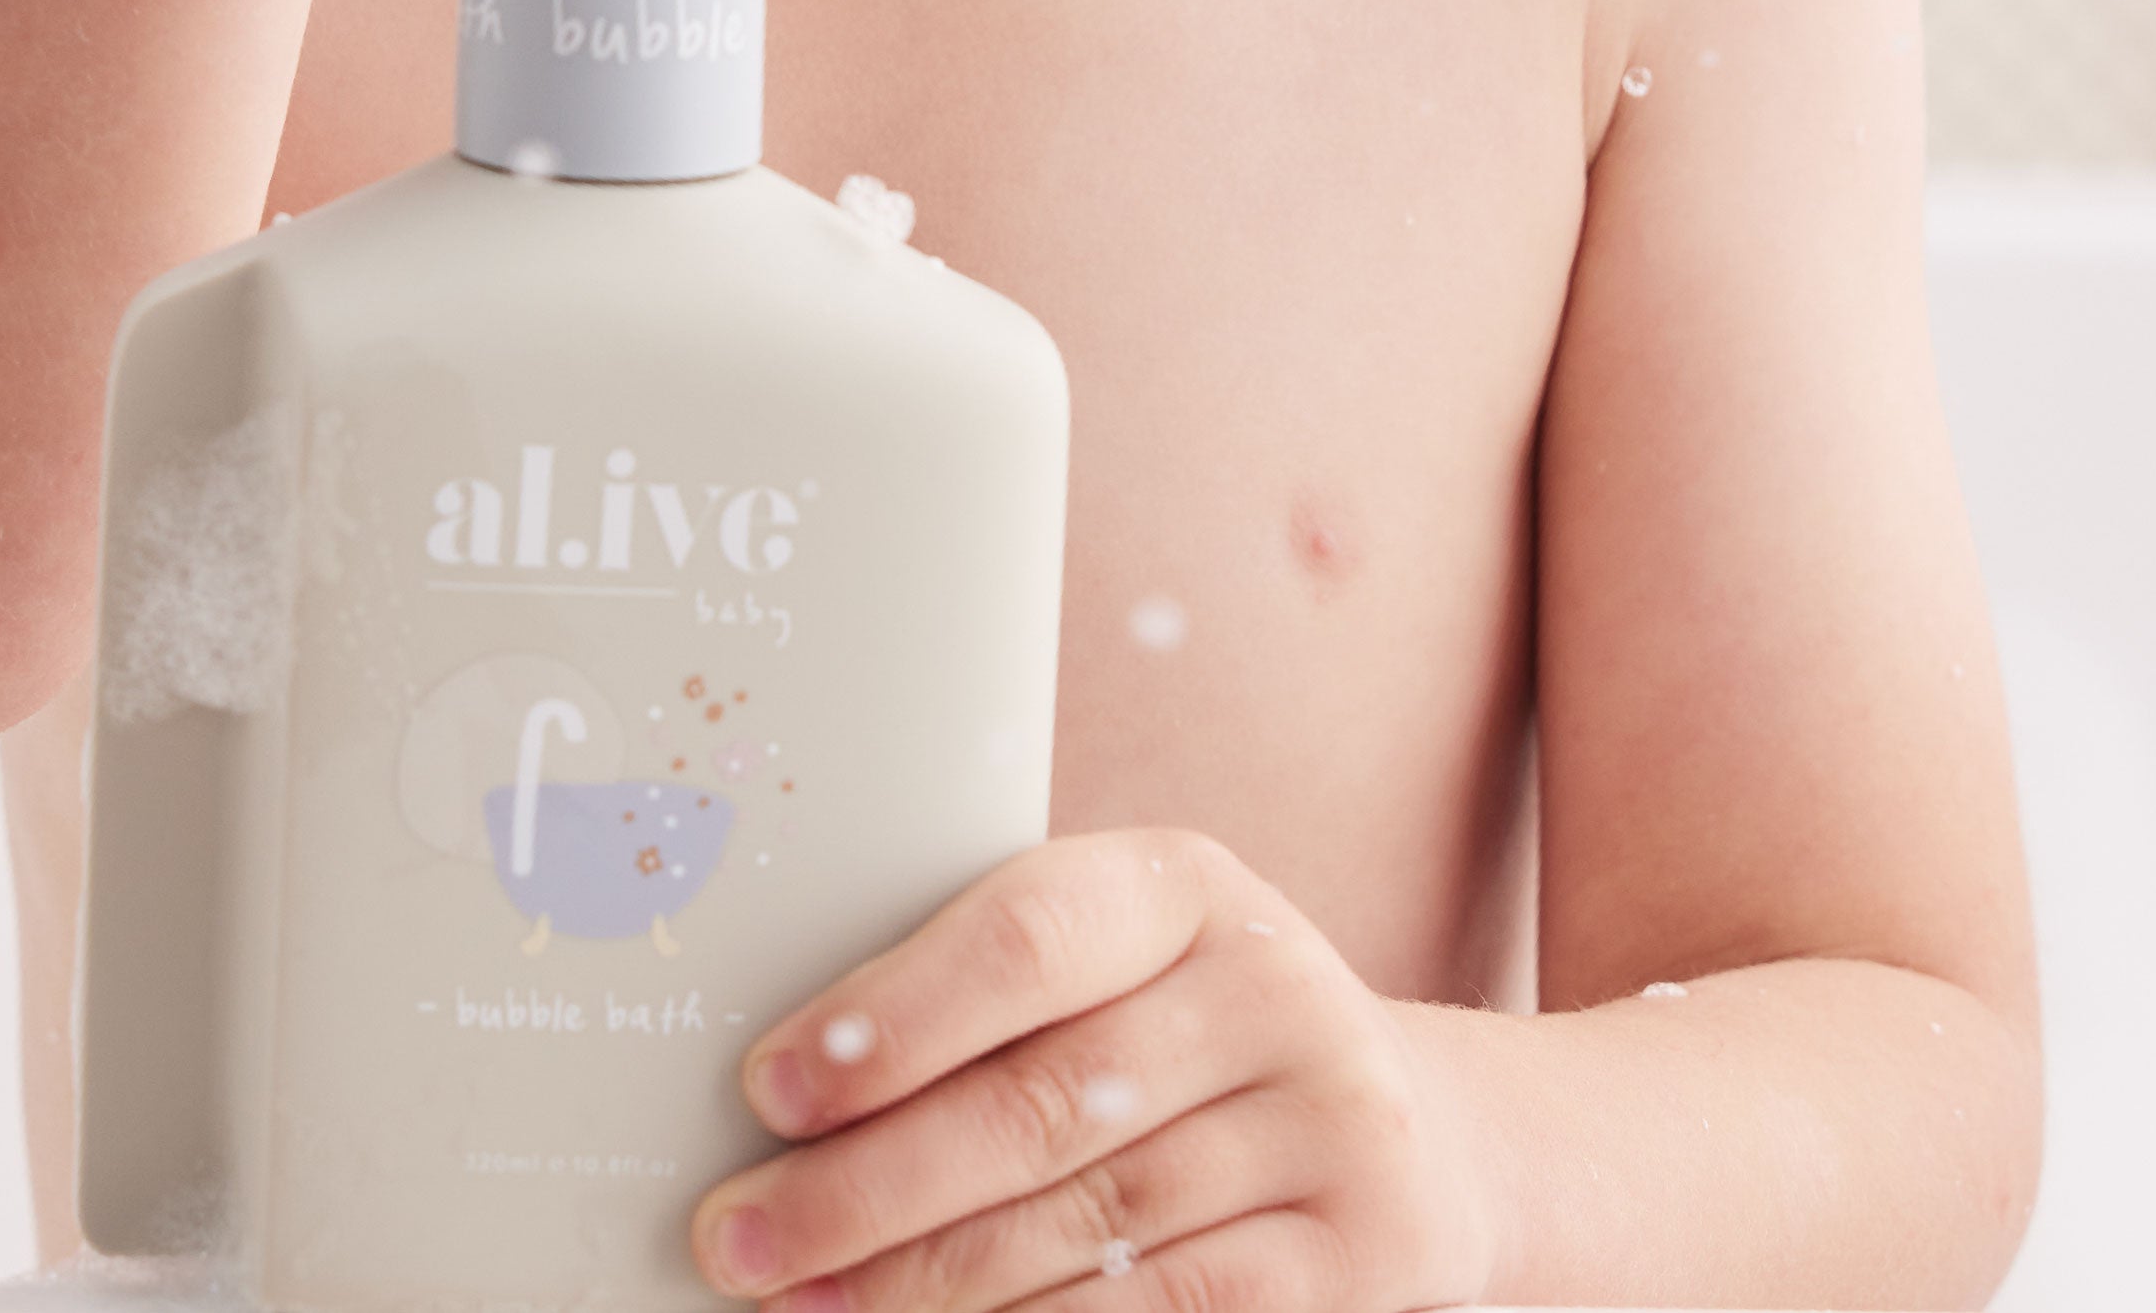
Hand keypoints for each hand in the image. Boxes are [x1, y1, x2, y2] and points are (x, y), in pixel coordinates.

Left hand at [693, 832, 1493, 1312]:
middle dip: (866, 1189)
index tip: (770, 1090)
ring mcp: (1329, 1134)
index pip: (1027, 936)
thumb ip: (989, 1001)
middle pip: (1039, 1107)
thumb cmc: (1193, 1041)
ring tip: (806, 1303)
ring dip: (924, 1286)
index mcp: (1187, 885)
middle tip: (739, 1238)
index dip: (892, 1018)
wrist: (1416, 1139)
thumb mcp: (1124, 969)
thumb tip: (786, 1092)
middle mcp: (1271, 992)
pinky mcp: (1357, 1266)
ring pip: (1087, 1233)